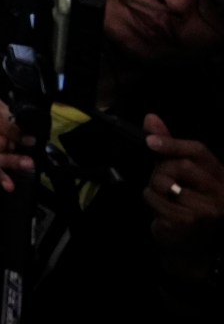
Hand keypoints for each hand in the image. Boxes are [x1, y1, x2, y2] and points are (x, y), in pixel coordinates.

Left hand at [144, 113, 223, 247]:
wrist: (189, 248)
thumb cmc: (185, 206)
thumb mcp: (182, 175)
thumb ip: (169, 148)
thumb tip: (151, 118)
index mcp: (222, 178)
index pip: (199, 151)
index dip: (173, 143)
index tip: (149, 141)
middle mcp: (220, 194)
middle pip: (180, 165)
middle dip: (162, 170)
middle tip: (163, 182)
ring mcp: (206, 209)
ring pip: (163, 182)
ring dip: (154, 188)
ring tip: (165, 199)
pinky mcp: (187, 221)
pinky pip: (153, 198)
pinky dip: (150, 201)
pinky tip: (161, 211)